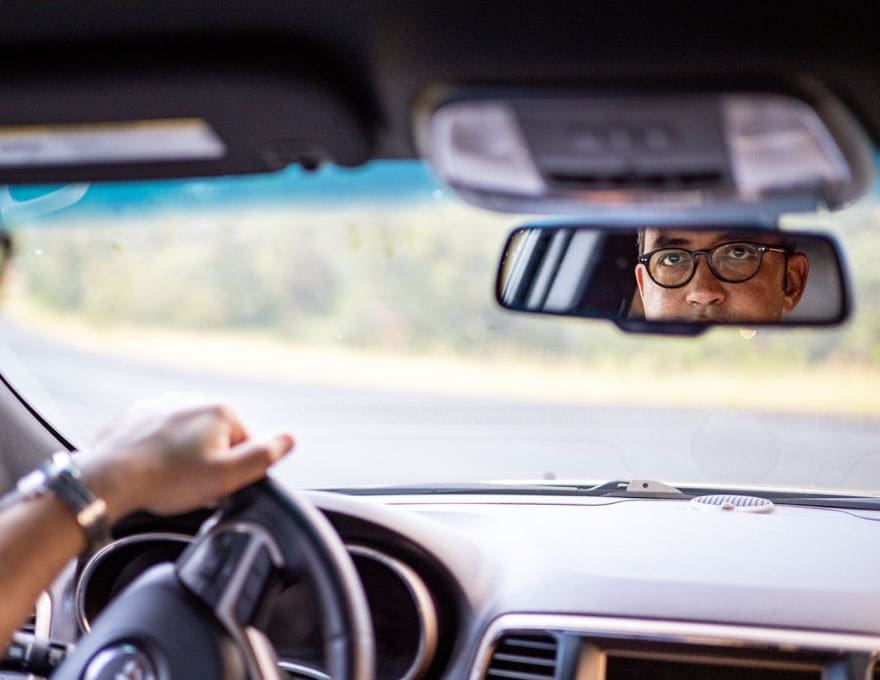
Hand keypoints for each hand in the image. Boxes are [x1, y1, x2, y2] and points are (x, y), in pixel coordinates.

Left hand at [77, 395, 293, 520]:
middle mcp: (193, 399)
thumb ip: (264, 456)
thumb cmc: (169, 480)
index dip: (233, 470)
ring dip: (182, 455)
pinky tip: (149, 470)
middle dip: (207, 461)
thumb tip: (290, 438)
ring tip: (166, 479)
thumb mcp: (228, 476)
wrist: (110, 478)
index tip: (213, 485)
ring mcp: (162, 404)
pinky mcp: (137, 415)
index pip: (244, 444)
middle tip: (189, 485)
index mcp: (220, 411)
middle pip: (216, 438)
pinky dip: (158, 451)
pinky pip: (159, 435)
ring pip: (186, 436)